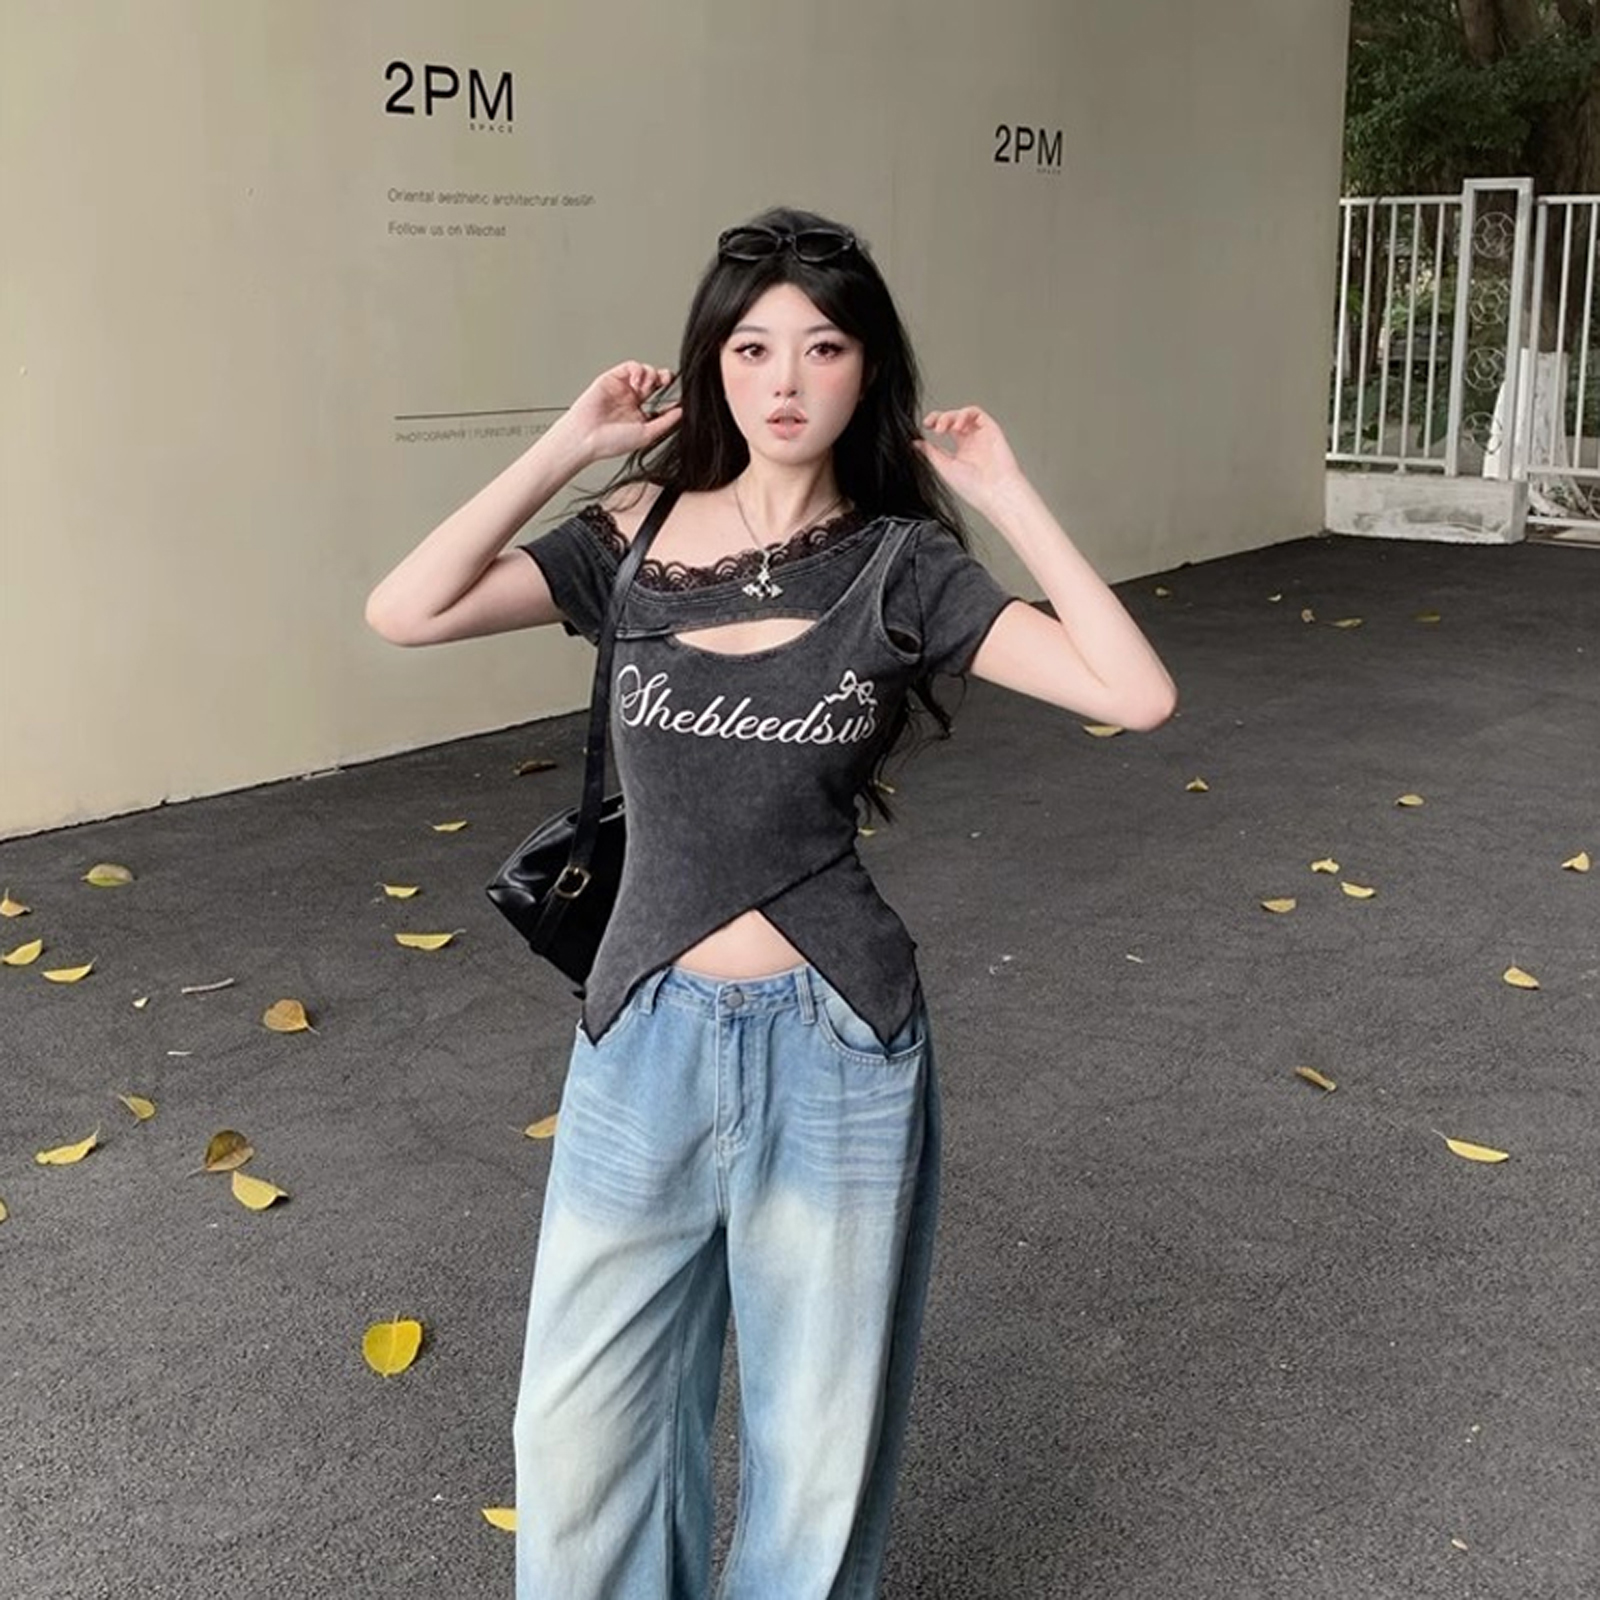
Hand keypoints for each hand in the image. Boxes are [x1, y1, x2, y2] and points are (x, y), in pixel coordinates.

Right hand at [560, 361, 681, 463]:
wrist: (586, 437)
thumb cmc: (610, 442)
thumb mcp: (647, 434)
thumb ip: (665, 422)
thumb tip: (682, 412)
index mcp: (641, 415)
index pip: (662, 401)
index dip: (673, 397)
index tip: (681, 398)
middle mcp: (632, 400)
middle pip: (656, 381)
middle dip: (665, 377)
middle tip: (667, 380)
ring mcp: (622, 389)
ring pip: (645, 371)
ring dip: (650, 375)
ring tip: (645, 388)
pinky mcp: (612, 379)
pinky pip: (631, 366)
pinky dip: (638, 371)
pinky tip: (636, 383)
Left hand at [910, 406, 1023, 510]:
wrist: (995, 492)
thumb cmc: (974, 487)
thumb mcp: (944, 468)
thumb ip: (931, 453)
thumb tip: (916, 443)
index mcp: (961, 452)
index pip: (946, 430)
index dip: (935, 424)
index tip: (925, 426)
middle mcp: (972, 443)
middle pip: (954, 420)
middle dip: (940, 418)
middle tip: (932, 424)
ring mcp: (982, 436)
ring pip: (964, 414)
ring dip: (950, 416)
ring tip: (943, 428)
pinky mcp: (991, 430)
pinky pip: (977, 414)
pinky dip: (964, 414)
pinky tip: (956, 426)